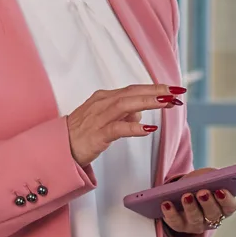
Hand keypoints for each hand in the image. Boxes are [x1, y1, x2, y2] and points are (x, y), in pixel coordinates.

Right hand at [65, 84, 184, 165]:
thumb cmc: (81, 133)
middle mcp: (102, 103)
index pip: (133, 89)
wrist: (59, 148)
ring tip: (166, 103)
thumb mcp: (104, 118)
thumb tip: (140, 112)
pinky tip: (148, 128)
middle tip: (176, 92)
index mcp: (104, 97)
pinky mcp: (97, 135)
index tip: (172, 90)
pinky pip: (118, 128)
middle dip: (156, 92)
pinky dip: (134, 127)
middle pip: (132, 93)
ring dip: (148, 102)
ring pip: (126, 105)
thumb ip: (123, 113)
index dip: (154, 88)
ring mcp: (99, 118)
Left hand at [159, 168, 235, 234]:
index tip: (220, 190)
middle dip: (207, 203)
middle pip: (212, 214)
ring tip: (186, 195)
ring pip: (195, 219)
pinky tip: (166, 203)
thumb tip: (206, 179)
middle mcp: (212, 219)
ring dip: (190, 207)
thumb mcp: (208, 176)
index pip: (230, 206)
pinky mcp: (180, 226)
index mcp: (224, 207)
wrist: (183, 189)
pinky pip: (175, 222)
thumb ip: (211, 177)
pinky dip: (171, 213)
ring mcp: (196, 224)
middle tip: (202, 192)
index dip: (226, 200)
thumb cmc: (200, 183)